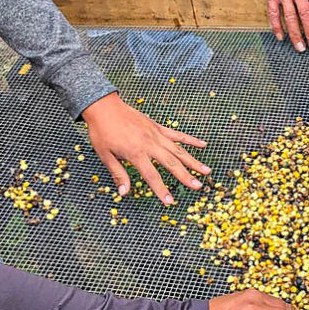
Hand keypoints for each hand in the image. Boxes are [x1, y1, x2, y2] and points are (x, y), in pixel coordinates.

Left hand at [82, 93, 209, 204]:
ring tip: (206, 171)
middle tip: (198, 186)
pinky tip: (203, 145)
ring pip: (179, 150)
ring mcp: (156, 134)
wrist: (104, 107)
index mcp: (136, 153)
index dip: (161, 190)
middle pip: (171, 163)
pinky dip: (191, 140)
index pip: (152, 176)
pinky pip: (177, 135)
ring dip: (193, 161)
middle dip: (186, 176)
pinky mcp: (158, 127)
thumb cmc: (102, 132)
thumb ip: (118, 174)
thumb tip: (124, 193)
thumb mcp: (105, 155)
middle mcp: (150, 144)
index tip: (170, 202)